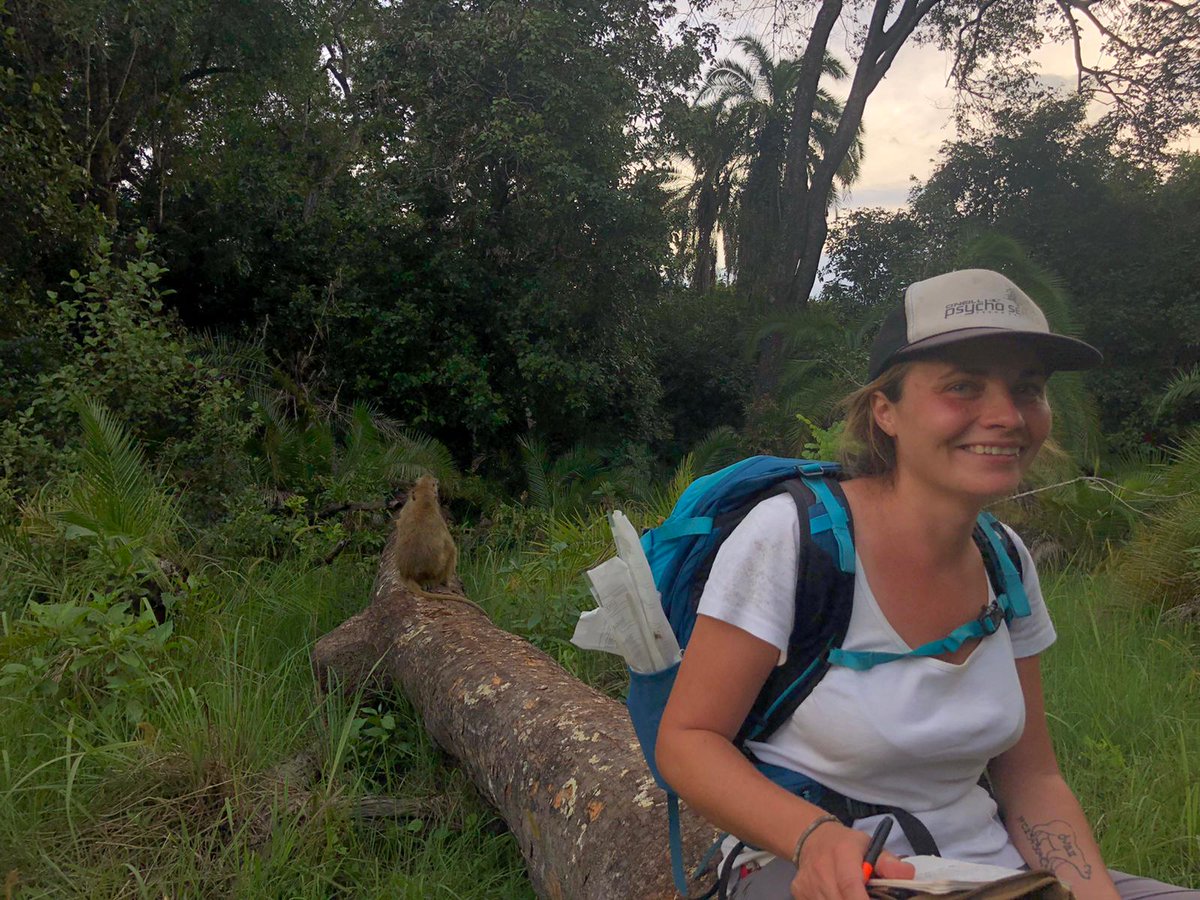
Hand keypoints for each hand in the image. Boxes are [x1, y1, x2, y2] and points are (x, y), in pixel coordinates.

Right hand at [789, 821, 914, 899]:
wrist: (812, 838)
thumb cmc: (847, 845)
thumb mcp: (870, 846)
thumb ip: (889, 863)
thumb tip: (909, 874)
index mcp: (843, 854)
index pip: (850, 884)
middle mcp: (822, 868)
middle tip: (867, 897)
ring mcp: (808, 882)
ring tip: (851, 893)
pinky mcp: (799, 892)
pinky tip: (837, 894)